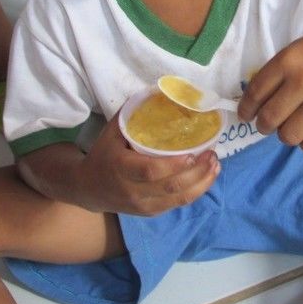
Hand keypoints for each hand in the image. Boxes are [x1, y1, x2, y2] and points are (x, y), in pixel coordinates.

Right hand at [21, 113, 220, 215]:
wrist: (87, 189)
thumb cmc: (103, 155)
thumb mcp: (111, 132)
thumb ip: (132, 114)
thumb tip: (159, 91)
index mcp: (121, 169)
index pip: (151, 171)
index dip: (174, 165)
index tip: (194, 152)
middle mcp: (132, 191)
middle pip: (171, 187)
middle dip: (197, 172)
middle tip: (213, 154)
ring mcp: (142, 205)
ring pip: (178, 199)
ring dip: (202, 183)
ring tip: (215, 165)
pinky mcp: (150, 212)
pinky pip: (177, 204)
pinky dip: (196, 191)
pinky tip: (207, 177)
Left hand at [237, 26, 302, 152]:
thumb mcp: (297, 51)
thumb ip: (276, 74)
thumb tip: (253, 105)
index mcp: (288, 60)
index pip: (255, 93)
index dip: (246, 109)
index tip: (246, 116)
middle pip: (269, 118)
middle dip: (263, 126)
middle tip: (268, 124)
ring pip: (289, 136)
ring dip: (286, 135)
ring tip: (292, 126)